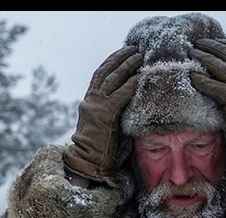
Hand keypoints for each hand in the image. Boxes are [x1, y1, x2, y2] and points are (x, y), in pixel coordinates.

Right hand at [61, 45, 142, 185]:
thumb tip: (125, 101)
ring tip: (139, 57)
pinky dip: (130, 84)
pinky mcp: (105, 114)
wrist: (86, 160)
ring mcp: (96, 106)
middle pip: (105, 72)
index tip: (122, 53)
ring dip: (127, 65)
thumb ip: (108, 110)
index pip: (99, 75)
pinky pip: (120, 94)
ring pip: (112, 79)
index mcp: (88, 101)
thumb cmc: (96, 148)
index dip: (111, 62)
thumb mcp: (101, 123)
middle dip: (120, 58)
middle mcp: (90, 100)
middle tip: (133, 49)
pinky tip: (139, 77)